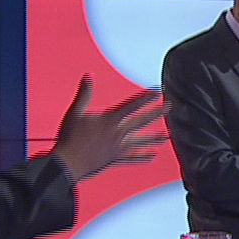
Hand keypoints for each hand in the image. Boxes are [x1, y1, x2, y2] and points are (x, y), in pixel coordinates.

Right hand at [53, 76, 167, 181]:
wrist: (69, 163)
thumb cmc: (71, 137)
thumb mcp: (76, 111)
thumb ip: (85, 93)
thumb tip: (89, 75)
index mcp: (110, 119)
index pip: (131, 104)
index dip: (145, 97)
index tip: (157, 90)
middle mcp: (118, 132)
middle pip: (141, 120)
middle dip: (156, 112)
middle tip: (169, 106)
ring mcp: (118, 146)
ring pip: (141, 140)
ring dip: (155, 136)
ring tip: (168, 134)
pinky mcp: (116, 157)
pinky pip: (133, 156)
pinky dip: (143, 155)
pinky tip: (153, 154)